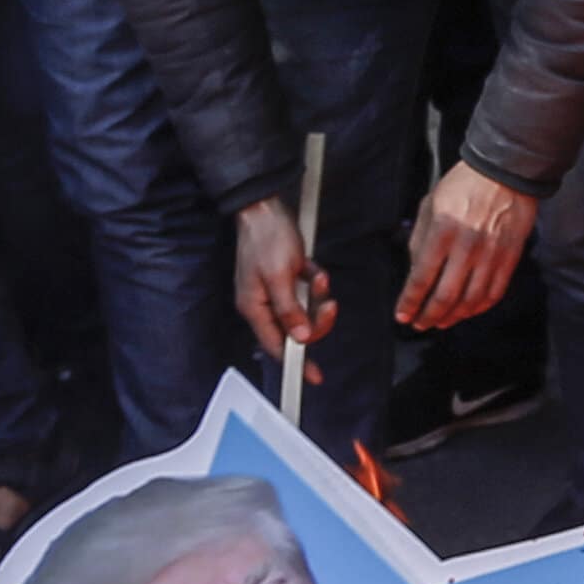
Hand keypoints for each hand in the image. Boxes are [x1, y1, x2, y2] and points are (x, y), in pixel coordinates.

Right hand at [230, 194, 335, 356]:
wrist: (266, 207)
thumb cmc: (266, 238)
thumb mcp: (279, 277)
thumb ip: (289, 310)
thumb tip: (299, 338)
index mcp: (254, 308)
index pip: (276, 346)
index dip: (296, 364)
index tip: (312, 376)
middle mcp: (264, 303)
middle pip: (296, 329)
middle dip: (316, 317)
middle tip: (328, 305)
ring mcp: (276, 291)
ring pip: (305, 310)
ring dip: (318, 296)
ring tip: (319, 278)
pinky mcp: (286, 278)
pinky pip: (307, 291)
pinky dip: (315, 282)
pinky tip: (313, 269)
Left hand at [398, 161, 538, 332]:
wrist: (505, 171)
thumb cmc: (462, 187)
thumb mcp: (430, 205)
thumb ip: (420, 240)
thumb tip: (415, 273)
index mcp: (442, 231)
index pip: (421, 278)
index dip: (410, 302)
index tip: (402, 316)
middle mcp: (466, 246)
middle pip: (445, 296)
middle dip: (429, 316)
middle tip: (420, 324)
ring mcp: (491, 255)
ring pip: (470, 300)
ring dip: (453, 317)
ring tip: (441, 322)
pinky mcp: (510, 258)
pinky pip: (493, 293)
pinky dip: (478, 308)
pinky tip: (466, 311)